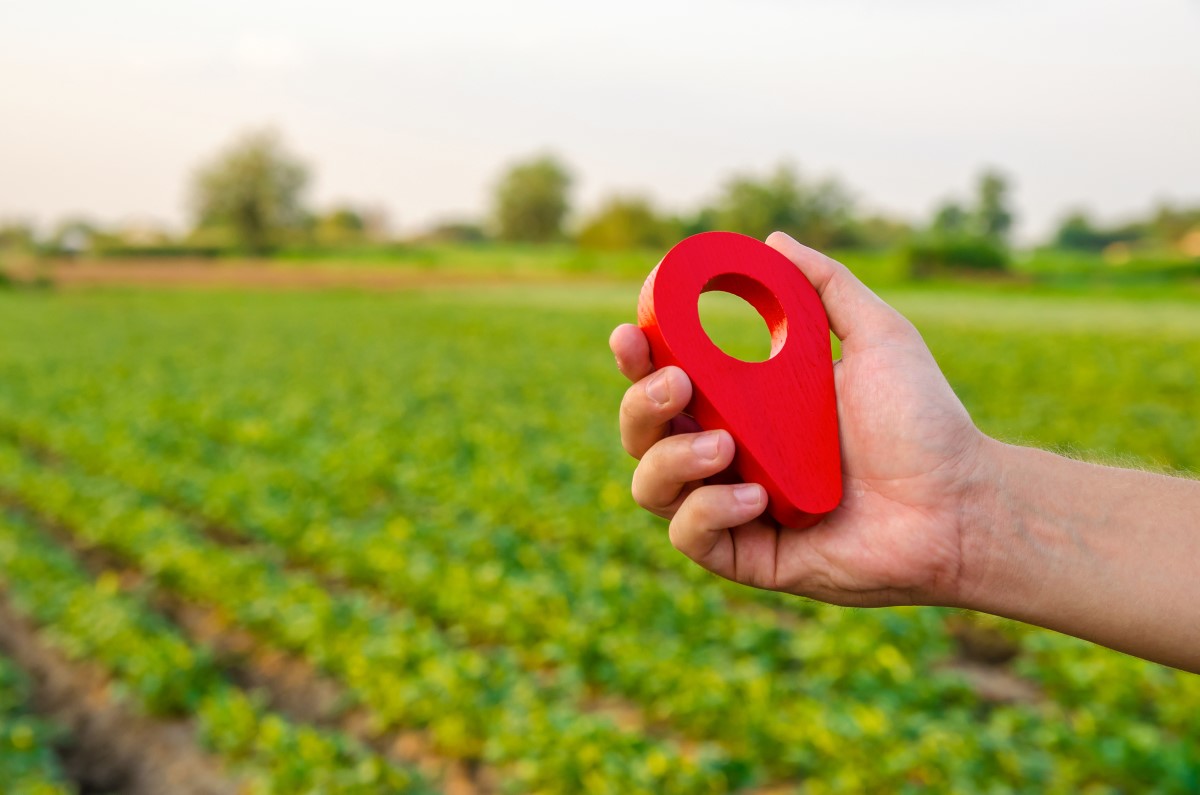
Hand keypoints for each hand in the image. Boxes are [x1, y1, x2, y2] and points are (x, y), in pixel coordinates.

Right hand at [611, 232, 989, 607]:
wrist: (963, 503)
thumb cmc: (924, 422)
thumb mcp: (878, 336)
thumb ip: (826, 286)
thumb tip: (774, 241)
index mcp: (744, 404)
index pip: (666, 379)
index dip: (638, 358)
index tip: (631, 332)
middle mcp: (728, 454)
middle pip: (643, 432)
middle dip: (640, 405)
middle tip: (675, 383)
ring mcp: (734, 507)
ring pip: (650, 487)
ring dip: (670, 458)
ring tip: (724, 445)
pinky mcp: (750, 556)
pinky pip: (692, 538)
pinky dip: (707, 512)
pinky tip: (753, 496)